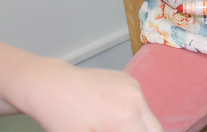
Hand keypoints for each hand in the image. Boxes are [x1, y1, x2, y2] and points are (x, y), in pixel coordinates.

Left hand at [21, 59, 162, 131]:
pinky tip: (111, 115)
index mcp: (125, 118)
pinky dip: (133, 114)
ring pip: (149, 117)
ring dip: (138, 127)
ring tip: (112, 127)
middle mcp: (136, 99)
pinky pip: (140, 103)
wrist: (50, 85)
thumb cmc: (61, 119)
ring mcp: (134, 86)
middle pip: (156, 129)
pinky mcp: (129, 79)